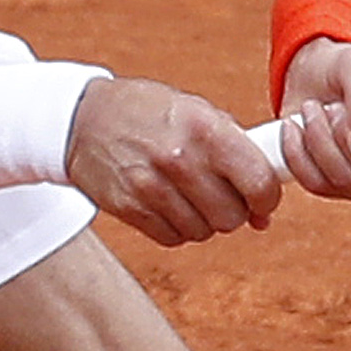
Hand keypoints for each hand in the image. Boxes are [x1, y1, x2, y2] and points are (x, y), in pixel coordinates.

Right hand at [65, 75, 284, 244]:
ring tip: (191, 194)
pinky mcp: (130, 208)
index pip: (258, 184)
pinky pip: (174, 238)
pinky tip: (169, 203)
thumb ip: (236, 152)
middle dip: (234, 210)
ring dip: (204, 220)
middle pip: (232, 216)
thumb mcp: (197, 112)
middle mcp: (179, 159)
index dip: (267, 198)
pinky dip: (178, 227)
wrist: (83, 118)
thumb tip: (263, 210)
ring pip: (204, 231)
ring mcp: (151, 187)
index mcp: (205, 129)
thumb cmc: (150, 112)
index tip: (261, 198)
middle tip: (222, 194)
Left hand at [272, 37, 350, 201]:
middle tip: (335, 106)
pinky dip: (298, 153)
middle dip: (349, 136)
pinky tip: (295, 128)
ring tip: (313, 108)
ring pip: (348, 181)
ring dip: (320, 140)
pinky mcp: (335, 185)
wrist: (309, 76)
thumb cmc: (344, 67)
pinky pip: (317, 184)